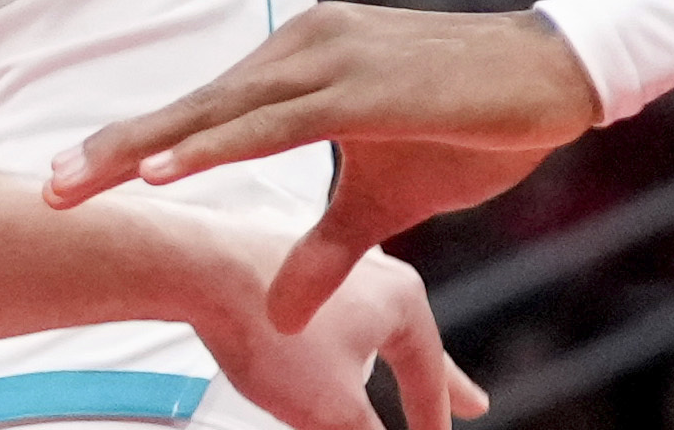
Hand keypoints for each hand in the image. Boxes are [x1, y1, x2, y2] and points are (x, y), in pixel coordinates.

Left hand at [50, 6, 603, 329]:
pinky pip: (275, 121)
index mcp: (302, 69)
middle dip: (118, 151)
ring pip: (221, 113)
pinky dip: (217, 145)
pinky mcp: (361, 82)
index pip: (204, 116)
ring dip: (149, 148)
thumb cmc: (467, 127)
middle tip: (47, 187)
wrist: (551, 76)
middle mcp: (304, 50)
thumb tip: (278, 310)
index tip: (70, 181)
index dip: (136, 149)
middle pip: (194, 110)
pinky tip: (169, 168)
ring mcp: (330, 59)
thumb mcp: (384, 206)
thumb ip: (325, 250)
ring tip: (84, 178)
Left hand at [149, 208, 483, 429]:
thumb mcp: (334, 411)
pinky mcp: (290, 261)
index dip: (434, 422)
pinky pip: (337, 311)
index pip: (431, 376)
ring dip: (394, 357)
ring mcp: (332, 264)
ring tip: (406, 373)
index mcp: (403, 301)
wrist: (198, 267)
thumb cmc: (268, 335)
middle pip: (417, 343)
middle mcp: (378, 272)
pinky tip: (342, 339)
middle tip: (476, 403)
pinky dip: (350, 338)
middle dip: (443, 382)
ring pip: (376, 324)